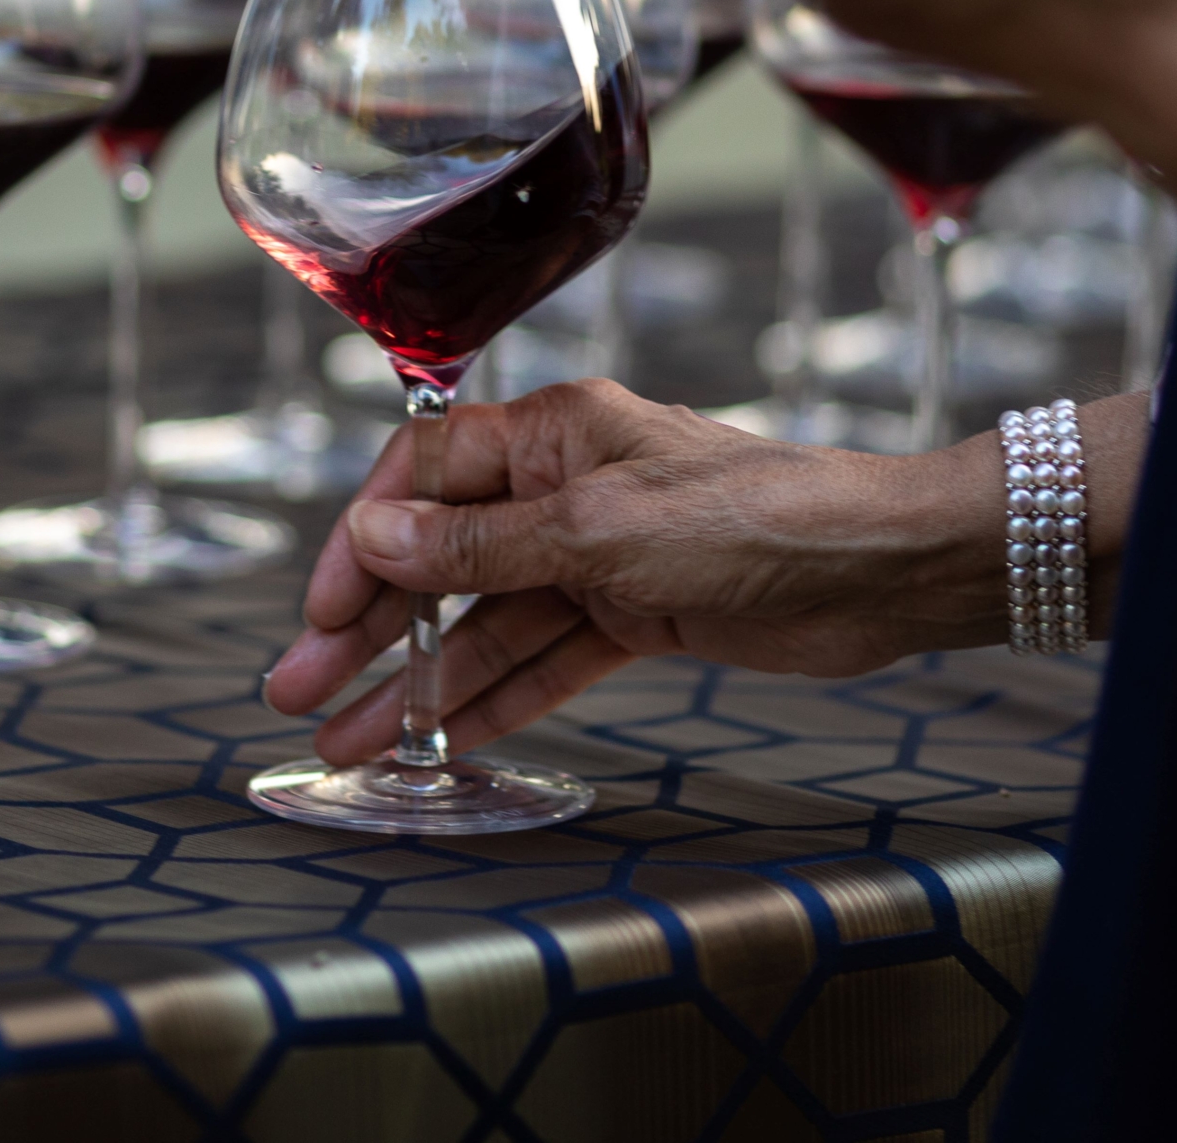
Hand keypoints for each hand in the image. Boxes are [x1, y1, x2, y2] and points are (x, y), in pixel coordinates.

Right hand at [262, 379, 1013, 765]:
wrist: (876, 569)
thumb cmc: (753, 515)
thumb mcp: (601, 531)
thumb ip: (485, 547)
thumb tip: (377, 540)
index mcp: (555, 433)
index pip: (426, 477)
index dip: (367, 541)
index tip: (326, 609)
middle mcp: (567, 487)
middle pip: (444, 559)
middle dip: (371, 628)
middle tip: (300, 690)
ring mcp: (598, 555)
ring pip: (487, 621)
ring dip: (420, 680)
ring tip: (353, 742)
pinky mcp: (634, 612)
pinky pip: (545, 658)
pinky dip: (495, 698)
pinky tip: (440, 741)